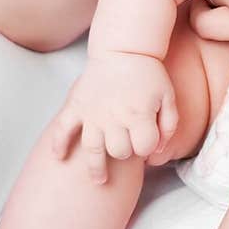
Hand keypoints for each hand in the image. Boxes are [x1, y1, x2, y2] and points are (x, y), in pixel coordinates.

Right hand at [50, 51, 177, 184]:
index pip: (144, 148)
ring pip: (93, 150)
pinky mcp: (77, 106)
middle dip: (126, 152)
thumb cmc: (148, 74)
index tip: (147, 141)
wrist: (124, 48)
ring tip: (100, 180)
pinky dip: (59, 144)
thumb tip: (158, 152)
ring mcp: (93, 113)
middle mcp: (115, 117)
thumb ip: (169, 125)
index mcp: (139, 113)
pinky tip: (60, 158)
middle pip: (119, 151)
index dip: (148, 147)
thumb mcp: (168, 96)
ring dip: (96, 168)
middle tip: (126, 144)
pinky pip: (63, 129)